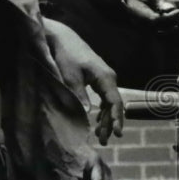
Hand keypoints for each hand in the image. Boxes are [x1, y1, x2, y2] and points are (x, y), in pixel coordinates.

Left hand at [44, 19, 123, 145]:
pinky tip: (97, 120)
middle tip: (103, 141)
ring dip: (106, 118)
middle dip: (110, 123)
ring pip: (110, 102)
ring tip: (100, 135)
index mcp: (106, 77)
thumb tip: (87, 114)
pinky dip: (102, 110)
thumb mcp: (70, 78)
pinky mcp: (98, 78)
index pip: (115, 102)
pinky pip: (105, 97)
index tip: (116, 134)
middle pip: (114, 104)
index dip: (116, 119)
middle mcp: (109, 78)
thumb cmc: (66, 56)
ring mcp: (105, 78)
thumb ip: (79, 96)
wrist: (62, 38)